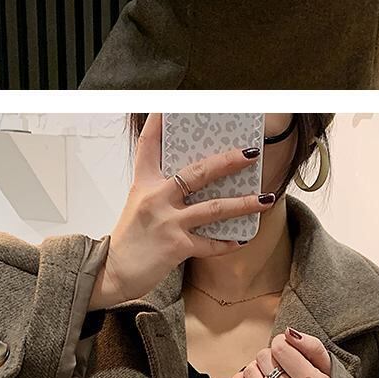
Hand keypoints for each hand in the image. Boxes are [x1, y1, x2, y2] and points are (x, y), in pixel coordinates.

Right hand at [90, 113, 262, 309]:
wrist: (113, 272)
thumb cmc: (128, 239)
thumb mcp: (139, 205)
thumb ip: (161, 190)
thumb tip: (191, 180)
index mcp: (144, 183)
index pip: (148, 145)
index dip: (157, 123)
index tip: (168, 105)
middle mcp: (156, 198)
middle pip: (197, 173)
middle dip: (228, 161)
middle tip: (251, 153)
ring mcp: (167, 222)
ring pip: (214, 208)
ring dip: (243, 203)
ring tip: (266, 199)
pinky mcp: (176, 246)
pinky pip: (210, 242)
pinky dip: (227, 242)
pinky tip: (241, 239)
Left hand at [231, 326, 331, 377]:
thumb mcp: (326, 367)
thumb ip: (311, 345)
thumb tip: (287, 332)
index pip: (280, 346)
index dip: (282, 343)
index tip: (287, 351)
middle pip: (263, 357)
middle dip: (271, 358)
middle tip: (282, 369)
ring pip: (250, 372)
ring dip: (258, 370)